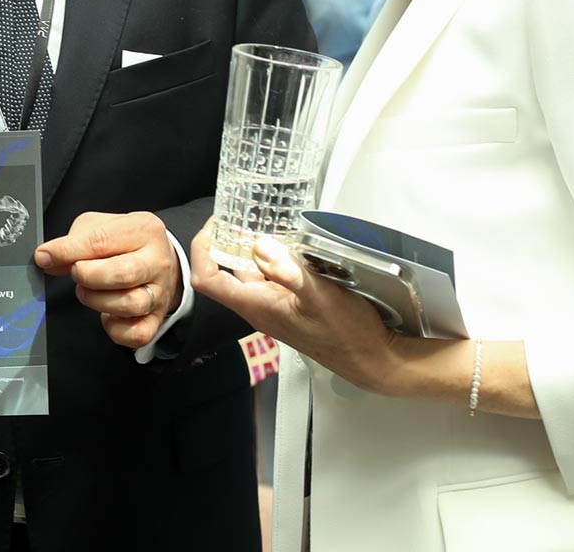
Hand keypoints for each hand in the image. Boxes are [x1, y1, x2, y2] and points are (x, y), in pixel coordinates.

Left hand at [34, 210, 181, 349]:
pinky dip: (115, 329)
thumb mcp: (99, 227)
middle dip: (88, 276)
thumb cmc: (125, 242)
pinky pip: (137, 334)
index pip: (101, 241)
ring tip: (88, 291)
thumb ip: (73, 241)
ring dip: (97, 300)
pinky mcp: (156, 319)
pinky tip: (107, 315)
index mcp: (143, 230)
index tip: (44, 256)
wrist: (160, 258)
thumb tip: (48, 260)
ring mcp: (160, 292)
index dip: (67, 251)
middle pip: (122, 274)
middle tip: (75, 273)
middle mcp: (156, 261)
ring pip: (129, 304)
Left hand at [189, 220, 400, 394]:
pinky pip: (272, 276)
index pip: (208, 280)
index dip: (202, 251)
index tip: (214, 225)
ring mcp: (275, 306)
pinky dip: (274, 256)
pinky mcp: (291, 304)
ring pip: (251, 271)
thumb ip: (288, 272)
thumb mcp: (321, 297)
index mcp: (256, 307)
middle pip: (226, 271)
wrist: (372, 359)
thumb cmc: (349, 336)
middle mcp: (260, 307)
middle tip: (238, 214)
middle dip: (226, 241)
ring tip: (262, 220)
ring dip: (252, 247)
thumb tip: (259, 246)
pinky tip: (290, 243)